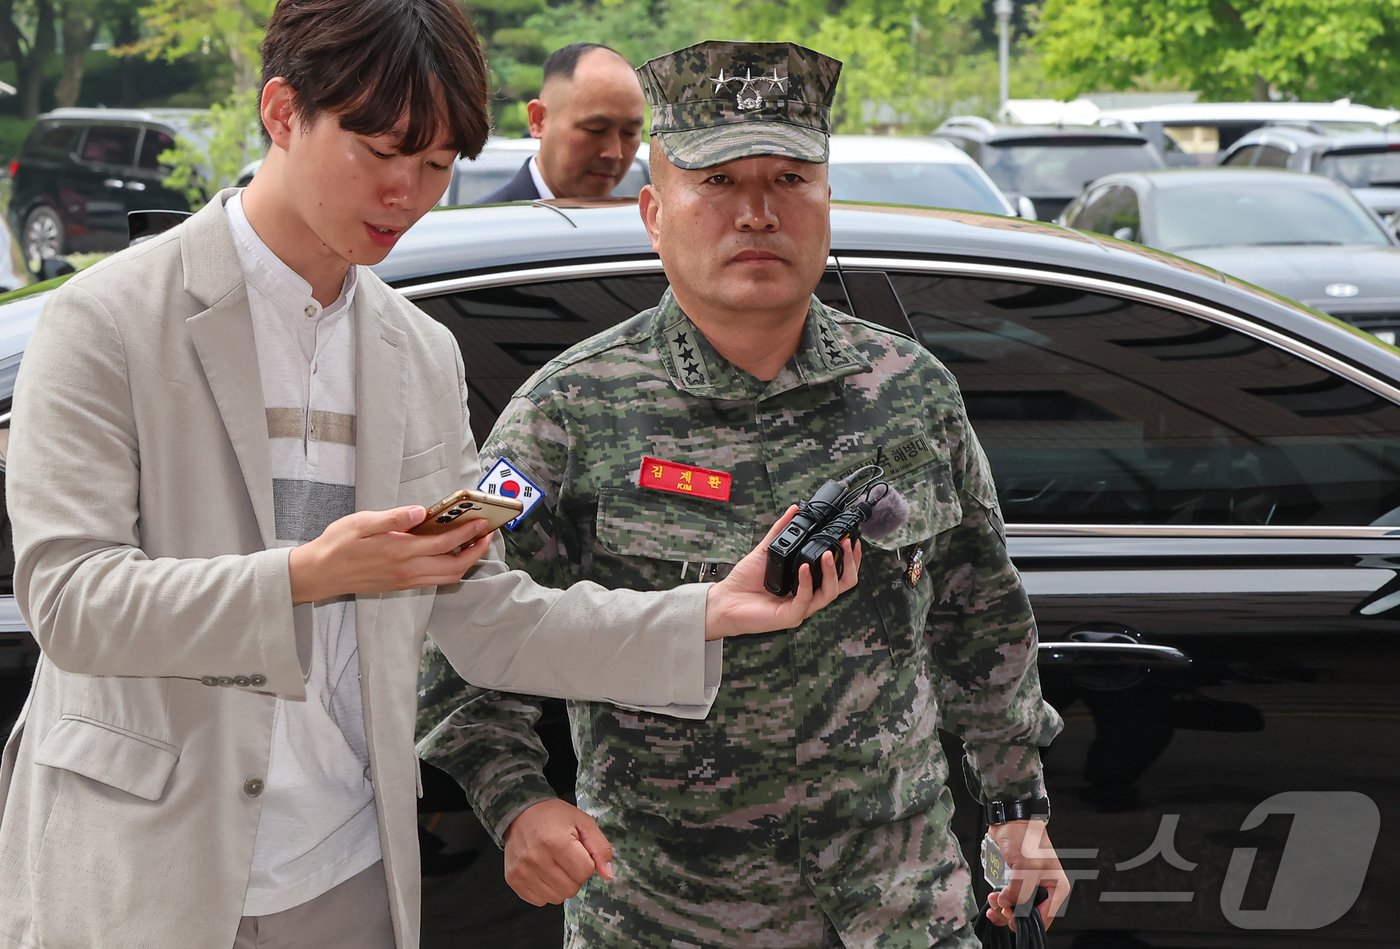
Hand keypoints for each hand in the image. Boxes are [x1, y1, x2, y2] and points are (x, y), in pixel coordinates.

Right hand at [288, 506, 492, 603]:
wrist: (319, 574)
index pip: (444, 543)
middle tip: (487, 534)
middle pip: (454, 567)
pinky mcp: (401, 585)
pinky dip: (450, 568)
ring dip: (465, 561)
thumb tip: (420, 511)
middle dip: (475, 551)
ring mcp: (405, 581)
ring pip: (447, 577)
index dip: (467, 533)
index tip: (482, 522)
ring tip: (474, 543)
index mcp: (399, 552)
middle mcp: (407, 571)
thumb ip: (393, 518)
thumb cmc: (337, 545)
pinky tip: (451, 553)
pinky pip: (435, 580)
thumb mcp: (361, 523)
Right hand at [502, 799, 613, 905]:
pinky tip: (543, 873)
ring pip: (555, 898)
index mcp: (556, 842)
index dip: (587, 864)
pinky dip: (545, 891)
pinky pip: (539, 901)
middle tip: (567, 860)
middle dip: (575, 877)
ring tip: (555, 866)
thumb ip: (600, 848)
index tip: (579, 852)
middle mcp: (536, 858)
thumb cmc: (555, 816)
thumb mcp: (583, 822)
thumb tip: (608, 875)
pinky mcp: (513, 879)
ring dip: (561, 886)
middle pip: (571, 889)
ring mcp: (522, 871)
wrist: (520, 812)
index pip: (585, 872)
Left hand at [704, 506, 862, 639]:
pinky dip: (807, 582)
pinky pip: (806, 600)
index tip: (852, 539)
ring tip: (825, 553)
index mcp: (808, 583)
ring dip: (832, 572)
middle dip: (849, 563)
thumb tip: (794, 510)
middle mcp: (808, 596)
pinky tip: (804, 568)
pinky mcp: (790, 616)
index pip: (839, 573)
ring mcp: (801, 607)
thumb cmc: (745, 581)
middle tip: (846, 543)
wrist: (725, 600)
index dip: (850, 558)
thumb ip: (780, 531)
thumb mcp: (766, 550)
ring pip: (830, 593)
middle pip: (843, 584)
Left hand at [984, 820, 1069, 930]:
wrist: (1011, 821)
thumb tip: (1006, 904)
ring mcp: (1029, 887)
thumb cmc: (1026, 837)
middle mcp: (1044, 890)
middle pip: (1028, 916)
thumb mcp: (1026, 867)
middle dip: (1011, 914)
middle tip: (1000, 905)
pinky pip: (1008, 901)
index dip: (1025, 920)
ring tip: (994, 899)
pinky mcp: (1016, 883)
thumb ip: (1019, 890)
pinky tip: (993, 898)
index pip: (1044, 917)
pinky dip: (999, 902)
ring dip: (1002, 909)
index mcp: (1056, 888)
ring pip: (1016, 910)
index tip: (1010, 913)